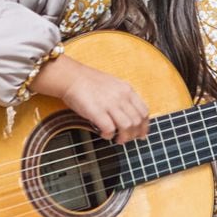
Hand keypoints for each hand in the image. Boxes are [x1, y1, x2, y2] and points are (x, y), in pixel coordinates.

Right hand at [31, 53, 149, 141]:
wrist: (72, 77)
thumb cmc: (89, 82)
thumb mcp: (113, 85)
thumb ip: (123, 98)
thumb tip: (129, 115)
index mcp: (127, 90)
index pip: (144, 112)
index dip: (144, 126)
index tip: (141, 134)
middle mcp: (121, 96)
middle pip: (137, 121)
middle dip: (134, 135)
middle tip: (126, 139)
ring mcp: (110, 104)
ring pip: (127, 126)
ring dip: (123, 137)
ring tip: (116, 139)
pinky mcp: (97, 111)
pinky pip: (110, 129)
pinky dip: (109, 135)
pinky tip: (104, 133)